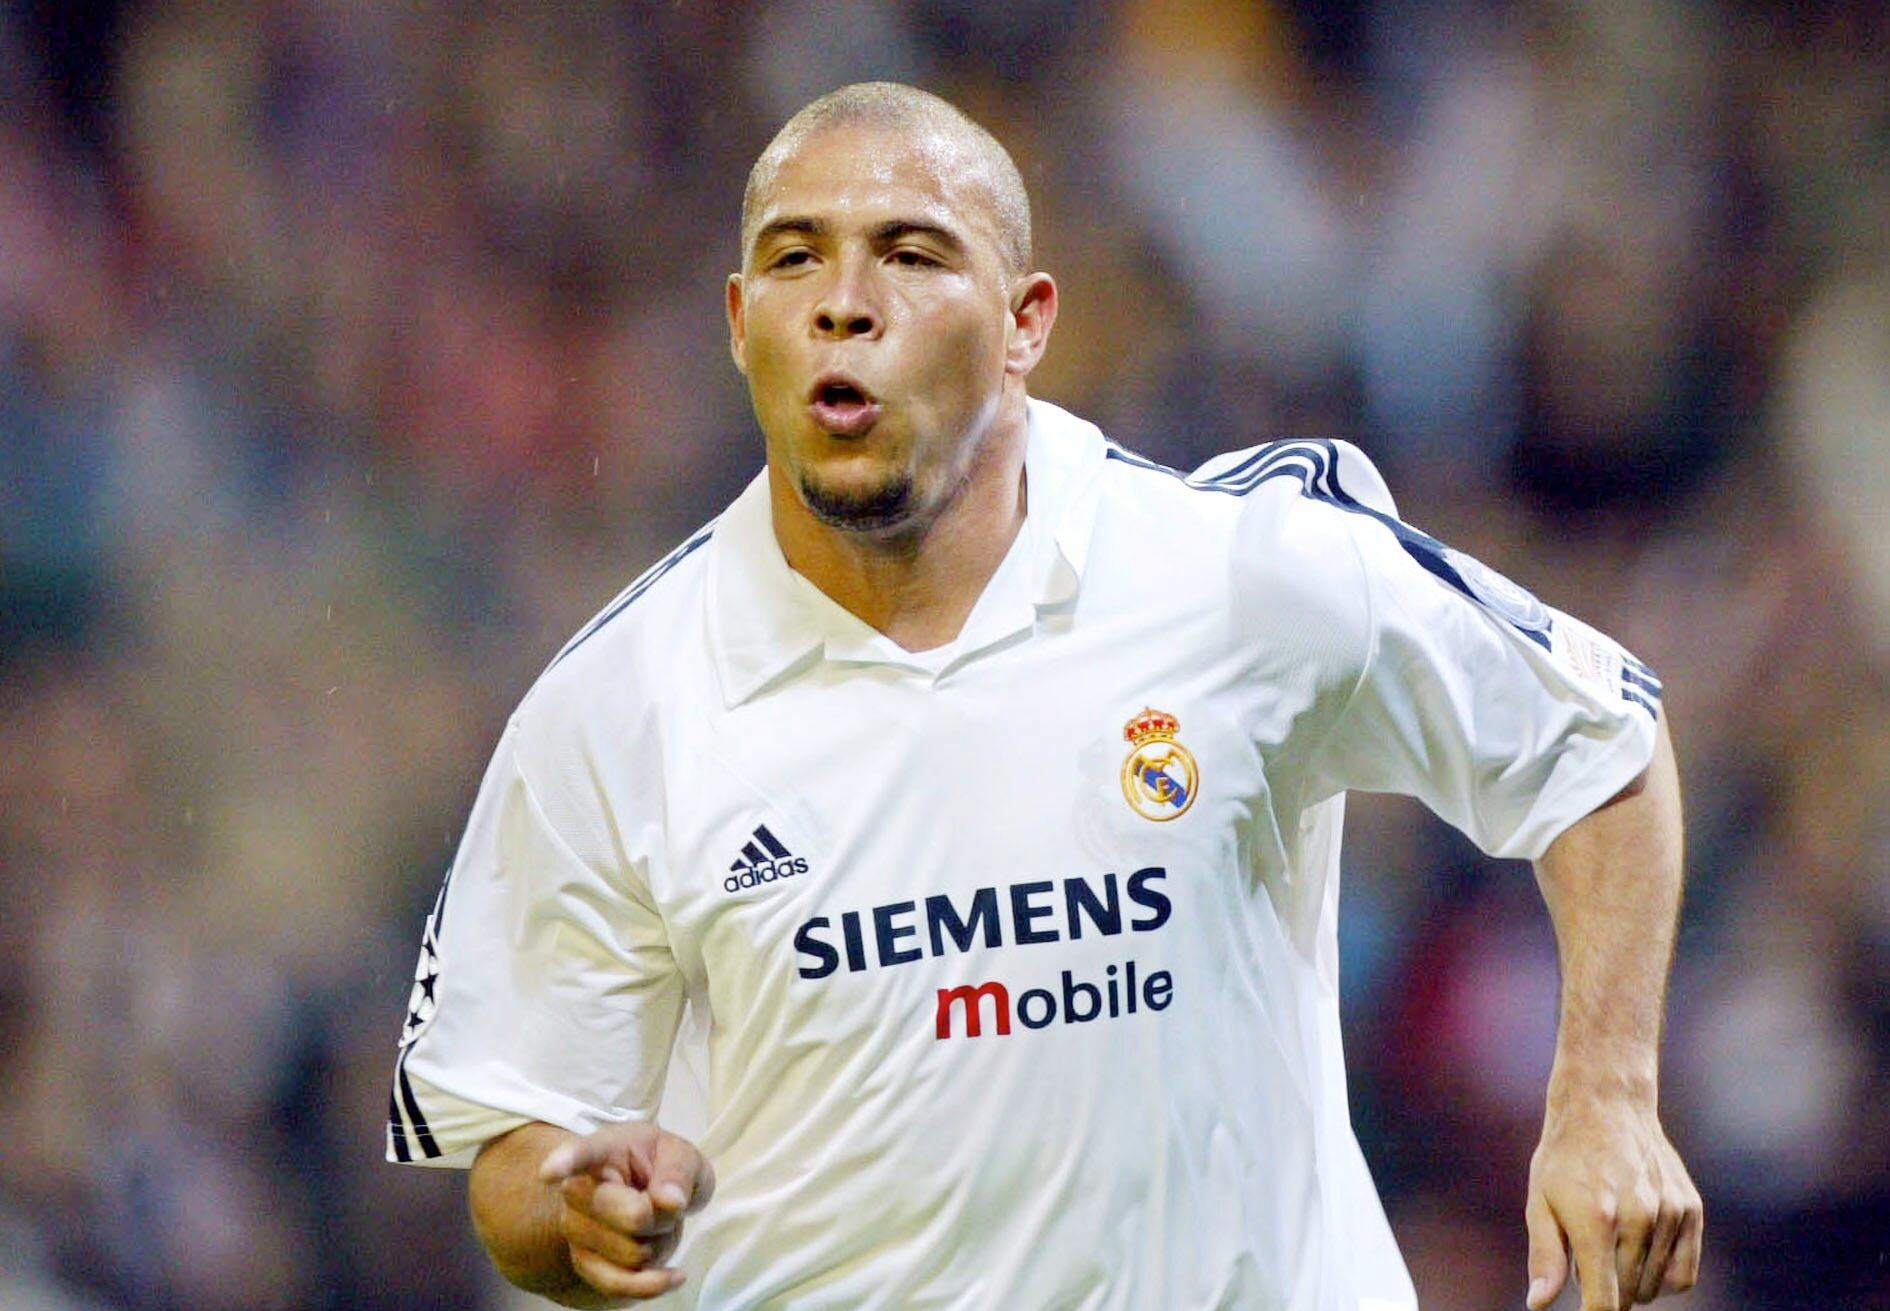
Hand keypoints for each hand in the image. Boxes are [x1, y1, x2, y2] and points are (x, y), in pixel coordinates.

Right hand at [538, 1123, 715, 1300]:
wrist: (644, 1194)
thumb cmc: (660, 1167)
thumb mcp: (681, 1155)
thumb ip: (678, 1172)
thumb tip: (670, 1201)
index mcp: (602, 1151)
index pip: (582, 1154)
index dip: (565, 1162)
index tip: (548, 1172)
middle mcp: (578, 1190)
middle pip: (635, 1218)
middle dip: (665, 1215)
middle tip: (662, 1198)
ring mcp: (576, 1229)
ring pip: (634, 1254)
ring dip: (659, 1244)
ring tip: (654, 1222)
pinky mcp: (584, 1262)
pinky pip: (618, 1285)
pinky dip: (652, 1284)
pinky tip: (675, 1276)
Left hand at [1525, 1088, 1701, 1308]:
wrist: (1605, 1106)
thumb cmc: (1564, 1157)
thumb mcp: (1539, 1202)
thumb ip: (1544, 1257)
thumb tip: (1539, 1305)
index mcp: (1595, 1219)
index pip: (1603, 1302)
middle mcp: (1639, 1219)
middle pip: (1626, 1297)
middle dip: (1603, 1288)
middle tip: (1586, 1253)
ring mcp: (1669, 1214)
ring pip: (1653, 1288)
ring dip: (1630, 1281)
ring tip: (1610, 1241)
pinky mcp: (1690, 1209)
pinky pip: (1683, 1275)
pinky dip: (1662, 1278)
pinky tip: (1641, 1254)